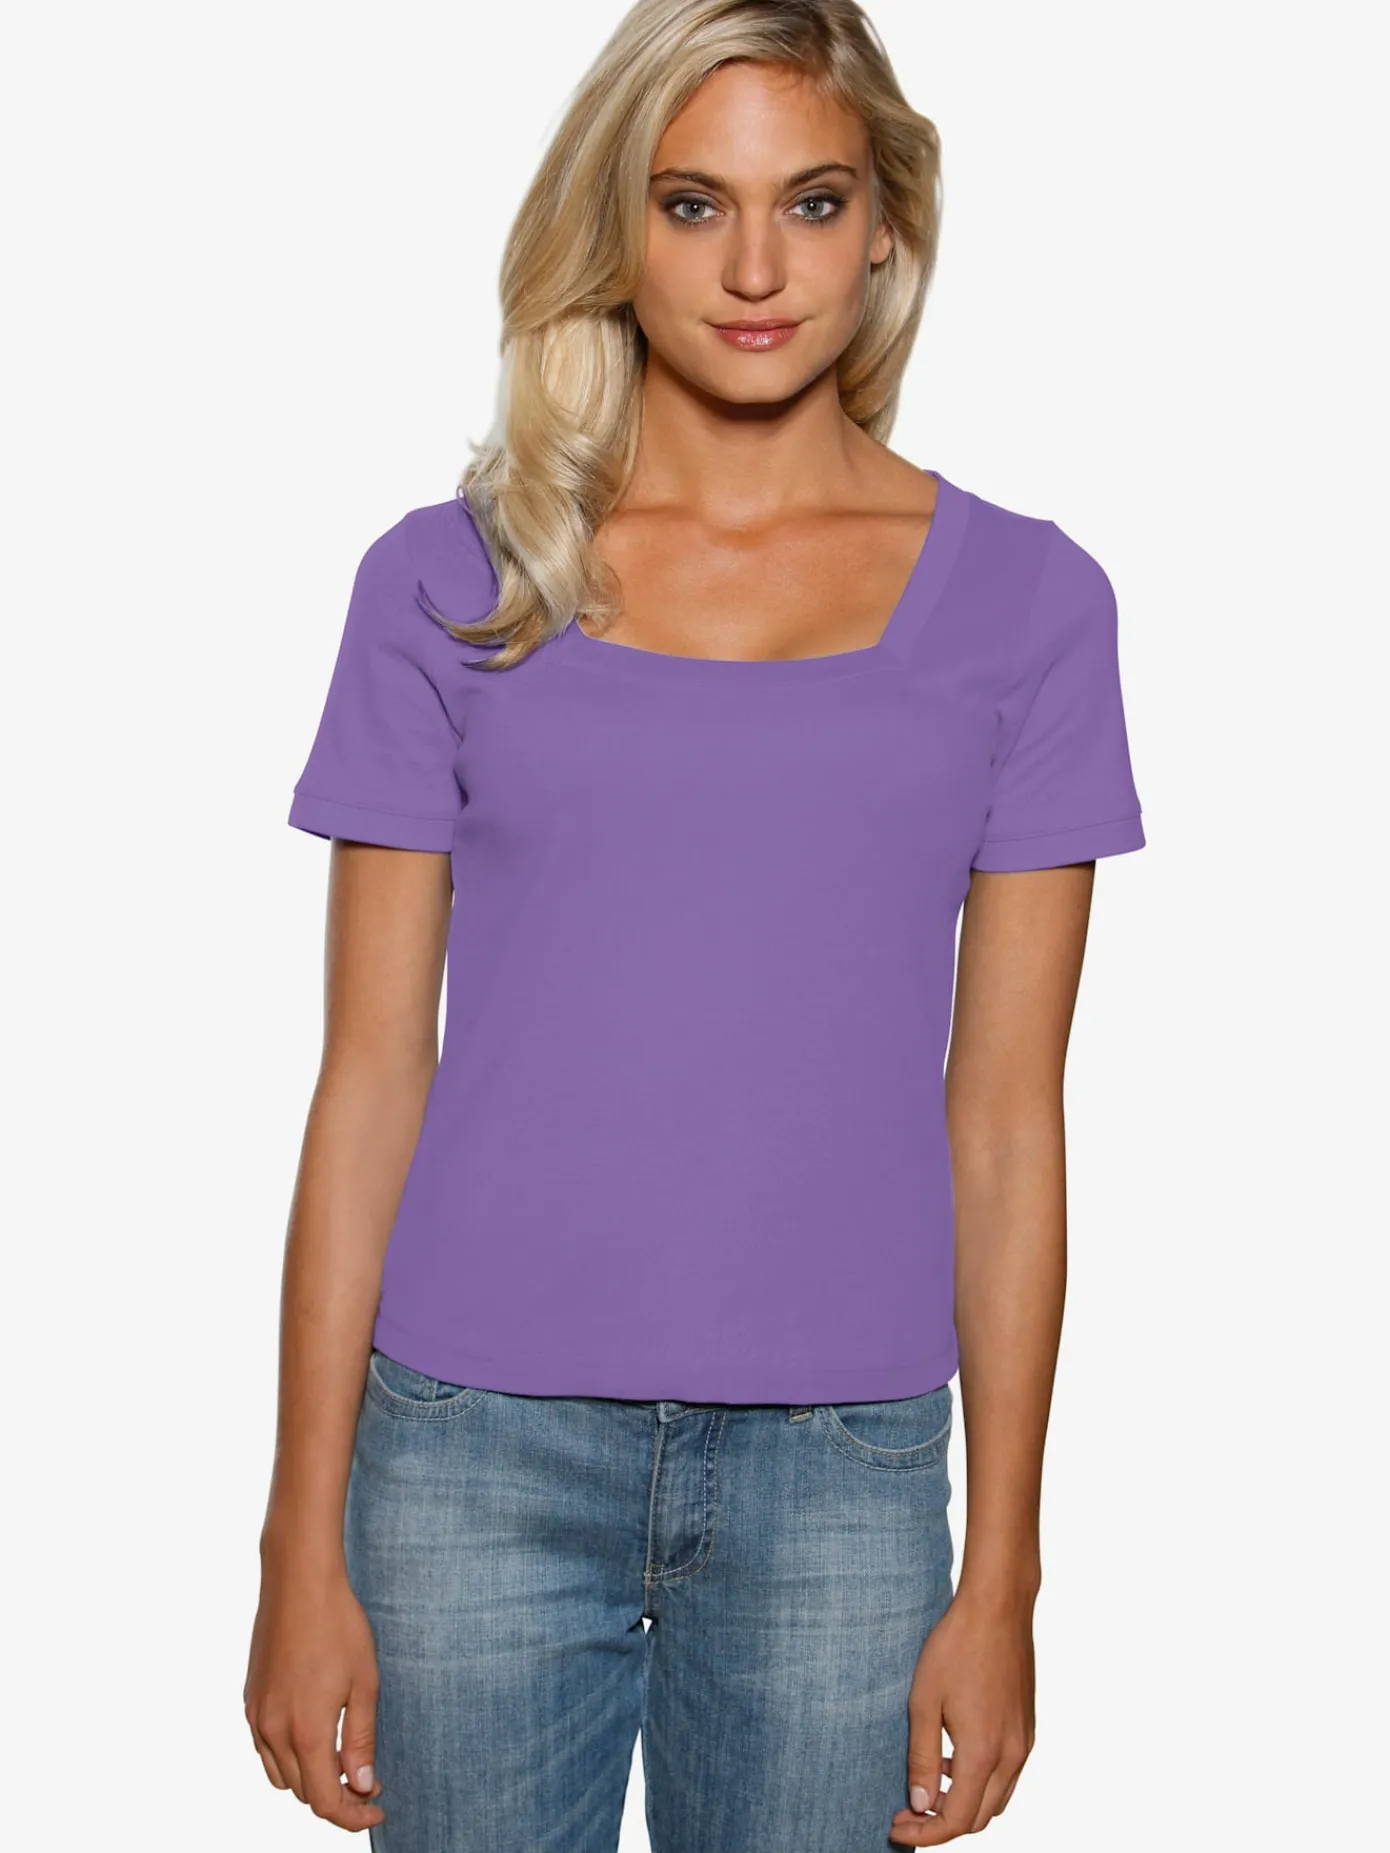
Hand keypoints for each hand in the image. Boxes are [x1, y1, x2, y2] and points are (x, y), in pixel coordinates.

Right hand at [244, 1554, 385, 1833]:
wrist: (298, 1581)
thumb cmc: (339, 1625)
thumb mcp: (365, 1682)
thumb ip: (361, 1739)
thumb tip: (362, 1783)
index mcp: (306, 1731)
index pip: (325, 1801)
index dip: (352, 1815)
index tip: (376, 1806)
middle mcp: (273, 1731)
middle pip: (303, 1793)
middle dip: (336, 1797)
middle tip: (368, 1780)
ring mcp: (257, 1716)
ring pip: (281, 1776)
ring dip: (310, 1779)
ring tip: (342, 1760)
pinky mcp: (250, 1701)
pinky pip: (266, 1750)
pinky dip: (289, 1758)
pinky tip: (314, 1735)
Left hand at [889, 1586, 1036, 1843]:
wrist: (997, 1607)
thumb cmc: (956, 1647)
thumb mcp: (924, 1701)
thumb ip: (923, 1757)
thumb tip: (920, 1803)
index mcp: (984, 1753)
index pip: (956, 1820)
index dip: (924, 1833)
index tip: (896, 1826)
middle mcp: (1012, 1755)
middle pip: (979, 1818)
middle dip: (942, 1824)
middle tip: (907, 1809)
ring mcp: (1024, 1742)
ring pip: (997, 1800)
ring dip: (964, 1804)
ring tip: (930, 1783)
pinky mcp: (1027, 1727)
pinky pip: (1007, 1775)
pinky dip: (981, 1781)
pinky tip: (955, 1755)